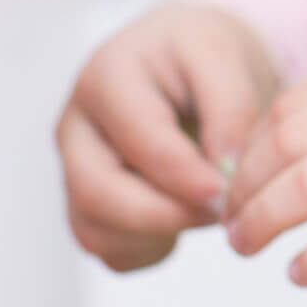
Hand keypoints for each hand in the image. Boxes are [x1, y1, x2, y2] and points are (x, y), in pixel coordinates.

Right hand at [56, 3, 279, 271]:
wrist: (190, 63)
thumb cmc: (203, 56)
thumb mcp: (224, 57)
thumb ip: (231, 109)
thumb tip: (225, 172)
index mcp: (106, 78)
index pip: (140, 143)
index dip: (187, 177)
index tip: (228, 192)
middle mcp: (76, 127)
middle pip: (97, 193)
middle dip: (165, 215)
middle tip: (221, 213)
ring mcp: (75, 169)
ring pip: (95, 231)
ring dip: (156, 236)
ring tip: (206, 211)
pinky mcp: (86, 204)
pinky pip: (108, 250)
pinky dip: (149, 249)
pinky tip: (184, 219)